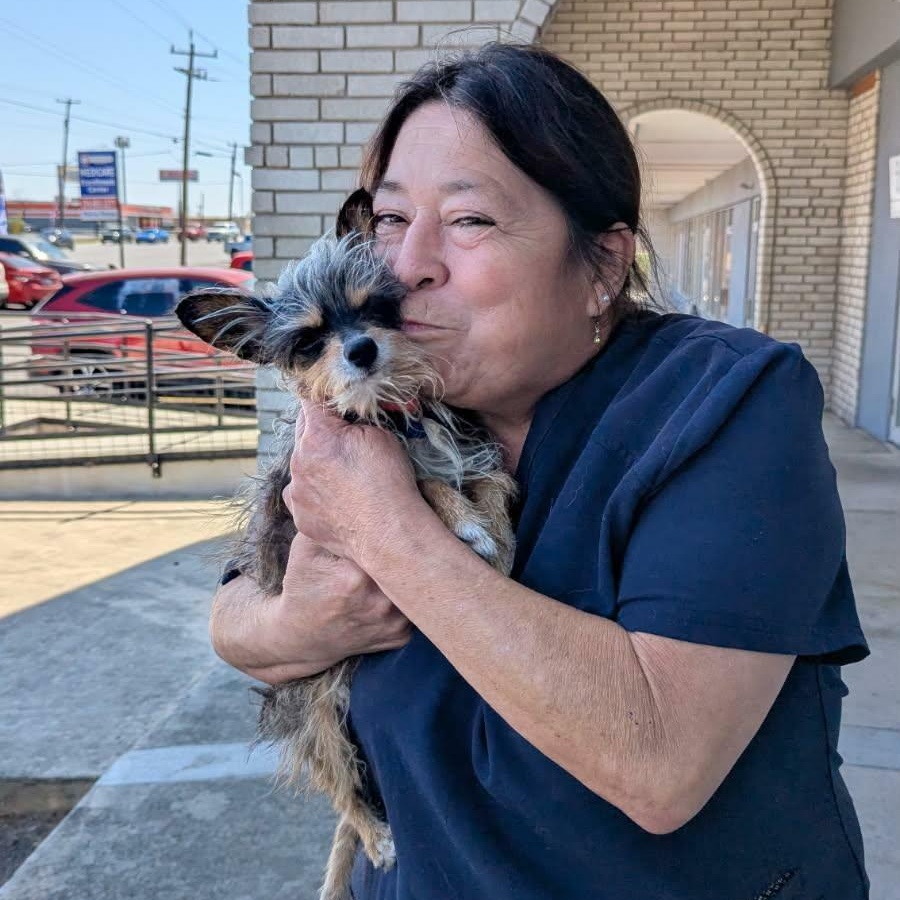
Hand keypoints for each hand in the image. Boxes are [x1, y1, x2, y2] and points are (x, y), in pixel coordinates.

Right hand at [210, 531, 411, 683]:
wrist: (302, 636)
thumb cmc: (304, 584)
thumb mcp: (306, 547)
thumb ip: (326, 517)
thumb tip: (349, 483)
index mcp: (356, 578)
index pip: (388, 538)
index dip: (394, 523)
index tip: (397, 513)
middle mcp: (380, 604)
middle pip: (408, 561)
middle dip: (410, 544)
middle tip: (410, 529)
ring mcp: (394, 624)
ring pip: (416, 582)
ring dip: (413, 568)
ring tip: (407, 555)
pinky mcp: (400, 637)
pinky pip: (415, 605)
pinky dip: (409, 594)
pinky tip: (398, 584)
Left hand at [282, 398, 423, 563]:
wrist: (390, 534)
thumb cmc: (389, 483)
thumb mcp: (380, 435)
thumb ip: (353, 421)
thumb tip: (344, 417)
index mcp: (317, 436)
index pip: (310, 400)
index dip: (326, 399)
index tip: (337, 404)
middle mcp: (298, 461)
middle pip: (303, 431)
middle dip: (321, 430)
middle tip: (346, 439)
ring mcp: (296, 492)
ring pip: (301, 464)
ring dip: (317, 462)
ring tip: (345, 476)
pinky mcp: (300, 516)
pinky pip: (302, 494)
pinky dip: (315, 491)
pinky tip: (338, 498)